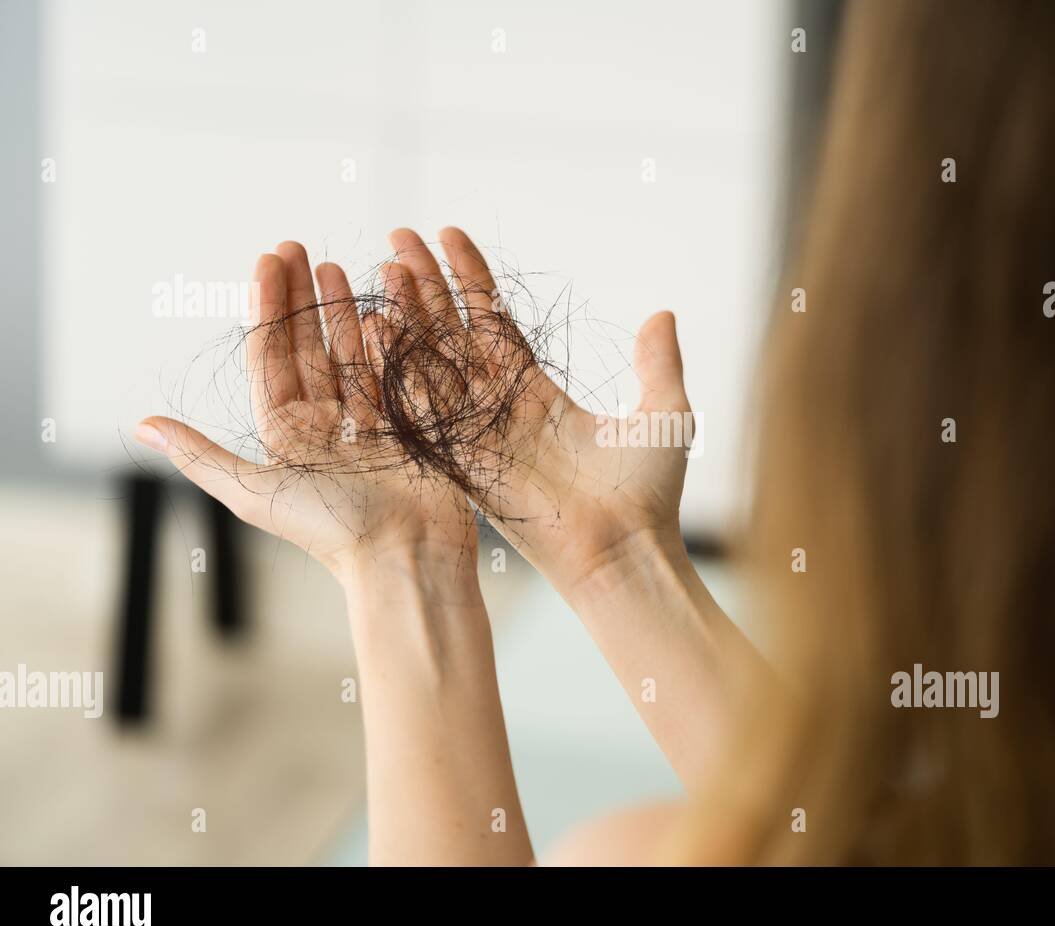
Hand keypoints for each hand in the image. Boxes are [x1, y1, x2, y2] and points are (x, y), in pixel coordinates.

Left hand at [134, 242, 478, 581]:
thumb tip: (140, 424)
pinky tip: (383, 305)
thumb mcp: (254, 490)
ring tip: (337, 266)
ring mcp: (372, 427)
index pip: (271, 361)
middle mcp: (327, 431)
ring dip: (344, 311)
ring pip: (352, 356)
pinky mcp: (412, 429)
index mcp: (288, 440)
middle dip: (303, 299)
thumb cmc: (333, 529)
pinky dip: (389, 340)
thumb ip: (201, 454)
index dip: (268, 309)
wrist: (408, 556)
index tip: (268, 262)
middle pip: (309, 350)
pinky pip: (395, 375)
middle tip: (298, 247)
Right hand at [385, 226, 692, 595]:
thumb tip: (662, 313)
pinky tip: (378, 322)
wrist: (627, 551)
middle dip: (425, 284)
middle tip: (397, 234)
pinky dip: (402, 365)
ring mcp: (479, 432)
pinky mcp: (465, 459)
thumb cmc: (649, 494)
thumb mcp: (664, 414)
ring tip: (383, 263)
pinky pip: (428, 404)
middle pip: (453, 333)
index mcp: (539, 394)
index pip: (494, 323)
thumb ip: (658, 362)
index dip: (471, 279)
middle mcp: (502, 408)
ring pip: (434, 360)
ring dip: (408, 312)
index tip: (448, 234)